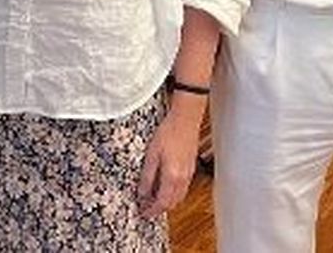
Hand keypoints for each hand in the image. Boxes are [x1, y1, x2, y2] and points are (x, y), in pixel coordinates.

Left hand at [136, 95, 205, 216]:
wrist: (185, 120)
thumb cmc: (168, 133)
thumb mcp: (151, 155)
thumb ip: (147, 177)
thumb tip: (142, 193)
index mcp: (172, 177)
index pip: (162, 202)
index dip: (152, 211)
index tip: (143, 213)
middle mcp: (183, 179)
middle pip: (172, 203)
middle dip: (159, 209)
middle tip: (147, 208)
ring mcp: (189, 174)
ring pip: (179, 197)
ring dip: (167, 202)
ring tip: (154, 199)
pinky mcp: (191, 168)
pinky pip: (183, 188)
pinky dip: (174, 194)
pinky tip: (165, 187)